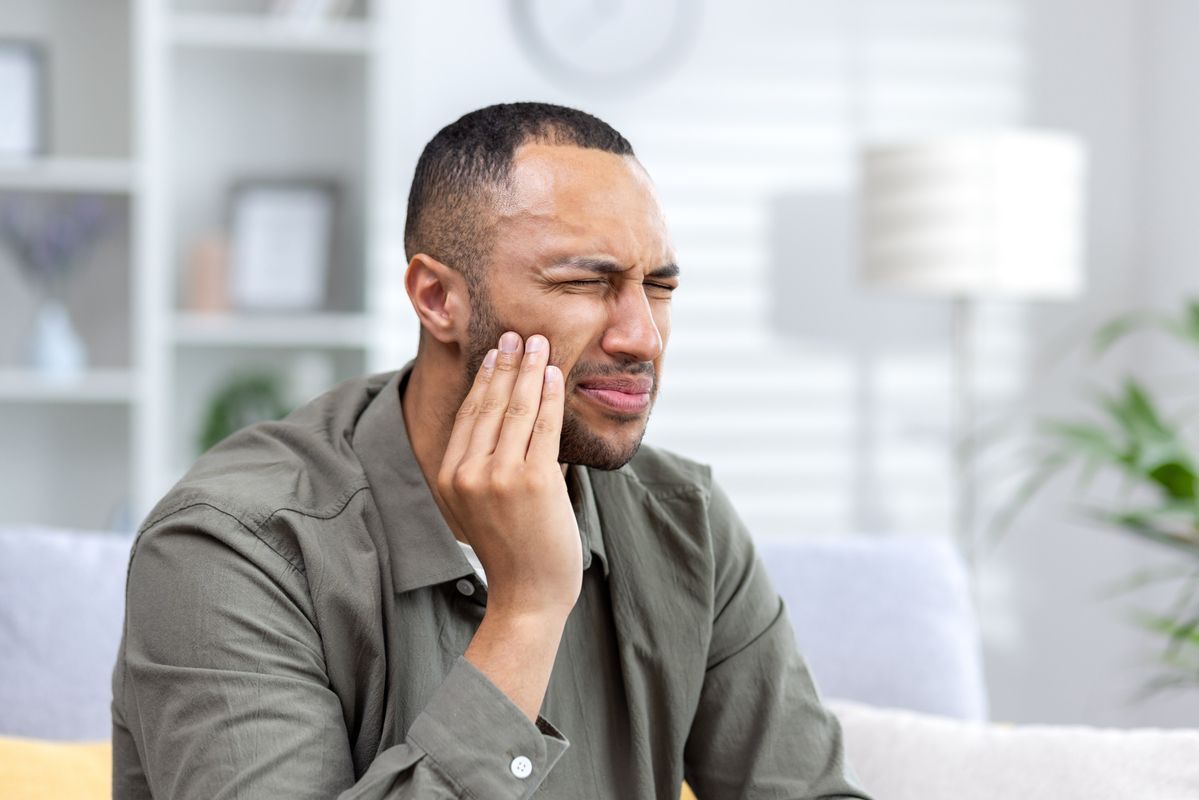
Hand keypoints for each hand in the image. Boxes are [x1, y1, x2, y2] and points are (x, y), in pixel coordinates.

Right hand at [437, 331, 582, 618]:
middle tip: (517, 335)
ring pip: (515, 408)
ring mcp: (499, 476)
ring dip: (529, 370)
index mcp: (449, 477)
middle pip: (489, 404)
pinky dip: (549, 395)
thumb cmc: (513, 552)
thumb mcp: (480, 506)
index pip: (468, 415)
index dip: (483, 379)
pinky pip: (543, 426)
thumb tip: (506, 420)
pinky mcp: (533, 480)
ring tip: (538, 343)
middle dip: (505, 364)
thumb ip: (482, 467)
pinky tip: (555, 374)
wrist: (528, 597)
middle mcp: (467, 473)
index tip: (496, 353)